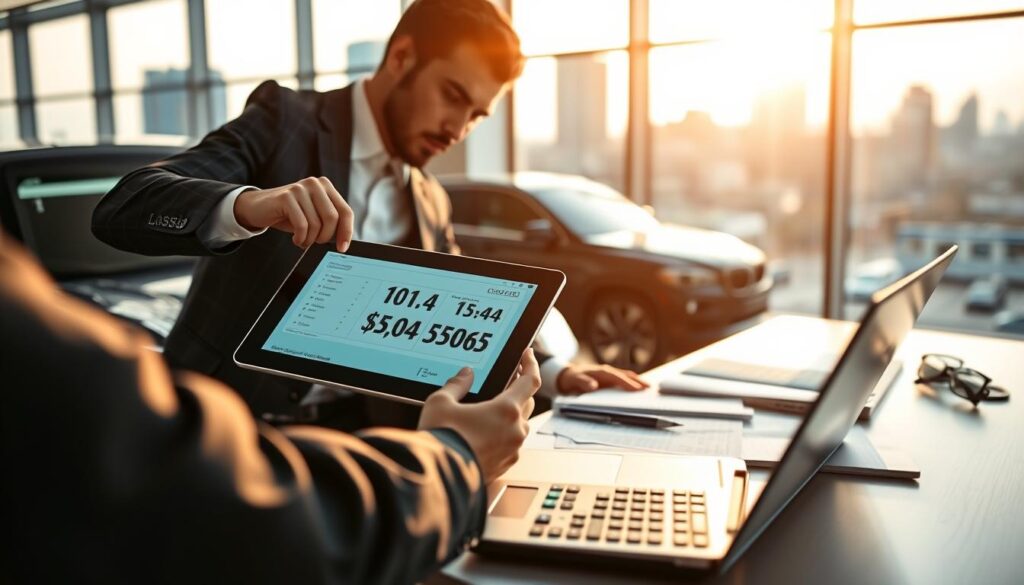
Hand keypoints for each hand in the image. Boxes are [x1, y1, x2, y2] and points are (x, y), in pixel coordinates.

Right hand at [234, 176, 352, 250]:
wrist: (258, 208)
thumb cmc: (289, 214)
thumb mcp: (313, 216)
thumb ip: (329, 222)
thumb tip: (344, 242)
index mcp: (326, 186)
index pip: (345, 211)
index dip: (346, 231)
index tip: (342, 248)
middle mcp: (315, 184)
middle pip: (332, 218)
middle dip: (325, 237)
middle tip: (315, 243)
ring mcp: (300, 188)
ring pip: (316, 224)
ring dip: (310, 239)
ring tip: (303, 240)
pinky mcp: (286, 197)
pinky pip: (302, 225)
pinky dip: (300, 238)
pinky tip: (295, 239)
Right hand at [418, 349, 540, 483]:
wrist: (438, 477)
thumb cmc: (441, 439)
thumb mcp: (441, 402)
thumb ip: (456, 385)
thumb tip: (465, 375)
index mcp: (506, 410)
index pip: (530, 381)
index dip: (530, 364)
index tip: (527, 356)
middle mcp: (515, 431)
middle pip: (527, 403)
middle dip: (518, 390)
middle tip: (507, 380)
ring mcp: (512, 451)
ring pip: (520, 426)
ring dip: (511, 415)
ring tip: (491, 410)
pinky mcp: (504, 466)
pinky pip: (510, 445)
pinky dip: (503, 435)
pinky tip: (485, 434)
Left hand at [556, 363, 648, 394]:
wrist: (567, 374)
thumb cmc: (571, 378)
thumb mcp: (574, 381)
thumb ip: (583, 383)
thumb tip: (593, 386)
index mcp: (601, 372)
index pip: (617, 377)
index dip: (627, 383)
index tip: (637, 389)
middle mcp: (607, 371)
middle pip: (625, 375)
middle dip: (637, 381)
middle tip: (649, 387)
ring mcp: (609, 374)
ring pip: (626, 376)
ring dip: (637, 381)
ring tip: (648, 387)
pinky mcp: (609, 379)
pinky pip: (623, 380)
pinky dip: (632, 382)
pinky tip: (638, 387)